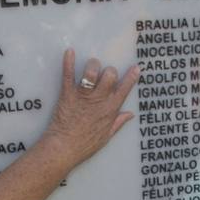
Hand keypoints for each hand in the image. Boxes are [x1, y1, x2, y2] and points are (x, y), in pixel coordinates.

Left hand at [40, 49, 138, 165]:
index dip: (131, 77)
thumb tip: (130, 114)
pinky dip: (68, 62)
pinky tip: (69, 51)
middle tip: (104, 76)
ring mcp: (83, 96)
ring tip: (90, 69)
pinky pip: (68, 74)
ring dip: (92, 67)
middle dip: (109, 71)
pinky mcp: (68, 94)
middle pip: (110, 75)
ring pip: (92, 71)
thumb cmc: (85, 145)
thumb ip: (118, 122)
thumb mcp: (106, 136)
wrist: (64, 148)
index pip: (124, 89)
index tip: (135, 68)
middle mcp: (99, 100)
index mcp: (110, 110)